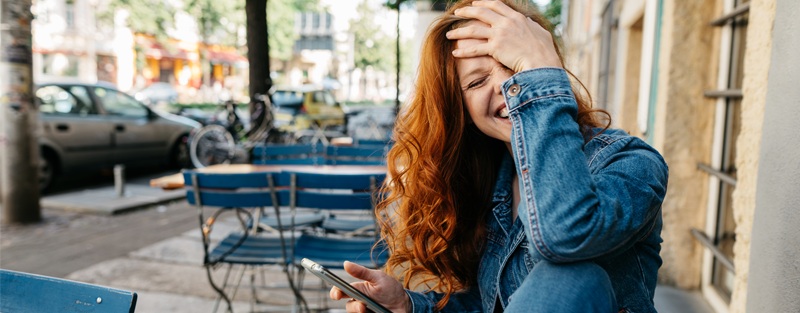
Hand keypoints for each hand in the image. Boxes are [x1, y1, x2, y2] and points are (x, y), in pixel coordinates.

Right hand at [329, 261, 410, 312]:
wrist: (404, 304)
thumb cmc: (390, 288)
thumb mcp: (378, 278)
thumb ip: (362, 272)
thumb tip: (345, 263)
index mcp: (358, 289)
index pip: (341, 291)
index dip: (336, 292)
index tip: (337, 294)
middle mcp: (359, 301)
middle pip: (348, 306)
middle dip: (352, 307)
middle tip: (361, 307)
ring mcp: (364, 311)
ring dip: (359, 312)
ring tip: (368, 309)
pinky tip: (373, 312)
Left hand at [446, 0, 560, 71]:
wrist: (542, 62)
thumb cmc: (544, 51)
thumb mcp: (540, 32)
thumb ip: (531, 25)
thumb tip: (528, 21)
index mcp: (516, 17)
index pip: (496, 5)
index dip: (483, 3)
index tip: (475, 4)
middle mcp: (506, 23)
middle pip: (481, 12)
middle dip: (467, 11)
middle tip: (457, 13)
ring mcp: (499, 35)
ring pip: (474, 30)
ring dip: (459, 31)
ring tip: (449, 34)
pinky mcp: (495, 48)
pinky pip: (475, 49)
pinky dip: (464, 51)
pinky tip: (455, 53)